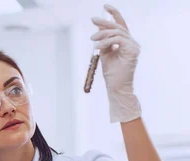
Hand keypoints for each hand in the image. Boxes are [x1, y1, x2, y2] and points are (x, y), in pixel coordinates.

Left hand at [91, 4, 141, 122]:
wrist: (116, 87)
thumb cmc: (111, 74)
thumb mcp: (105, 53)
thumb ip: (104, 42)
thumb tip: (99, 29)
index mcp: (125, 42)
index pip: (120, 25)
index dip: (114, 14)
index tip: (105, 6)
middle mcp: (132, 42)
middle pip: (118, 26)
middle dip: (104, 22)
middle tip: (92, 20)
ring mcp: (134, 46)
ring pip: (117, 32)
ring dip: (102, 34)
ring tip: (92, 40)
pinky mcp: (133, 51)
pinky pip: (118, 40)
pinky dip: (106, 42)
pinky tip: (97, 47)